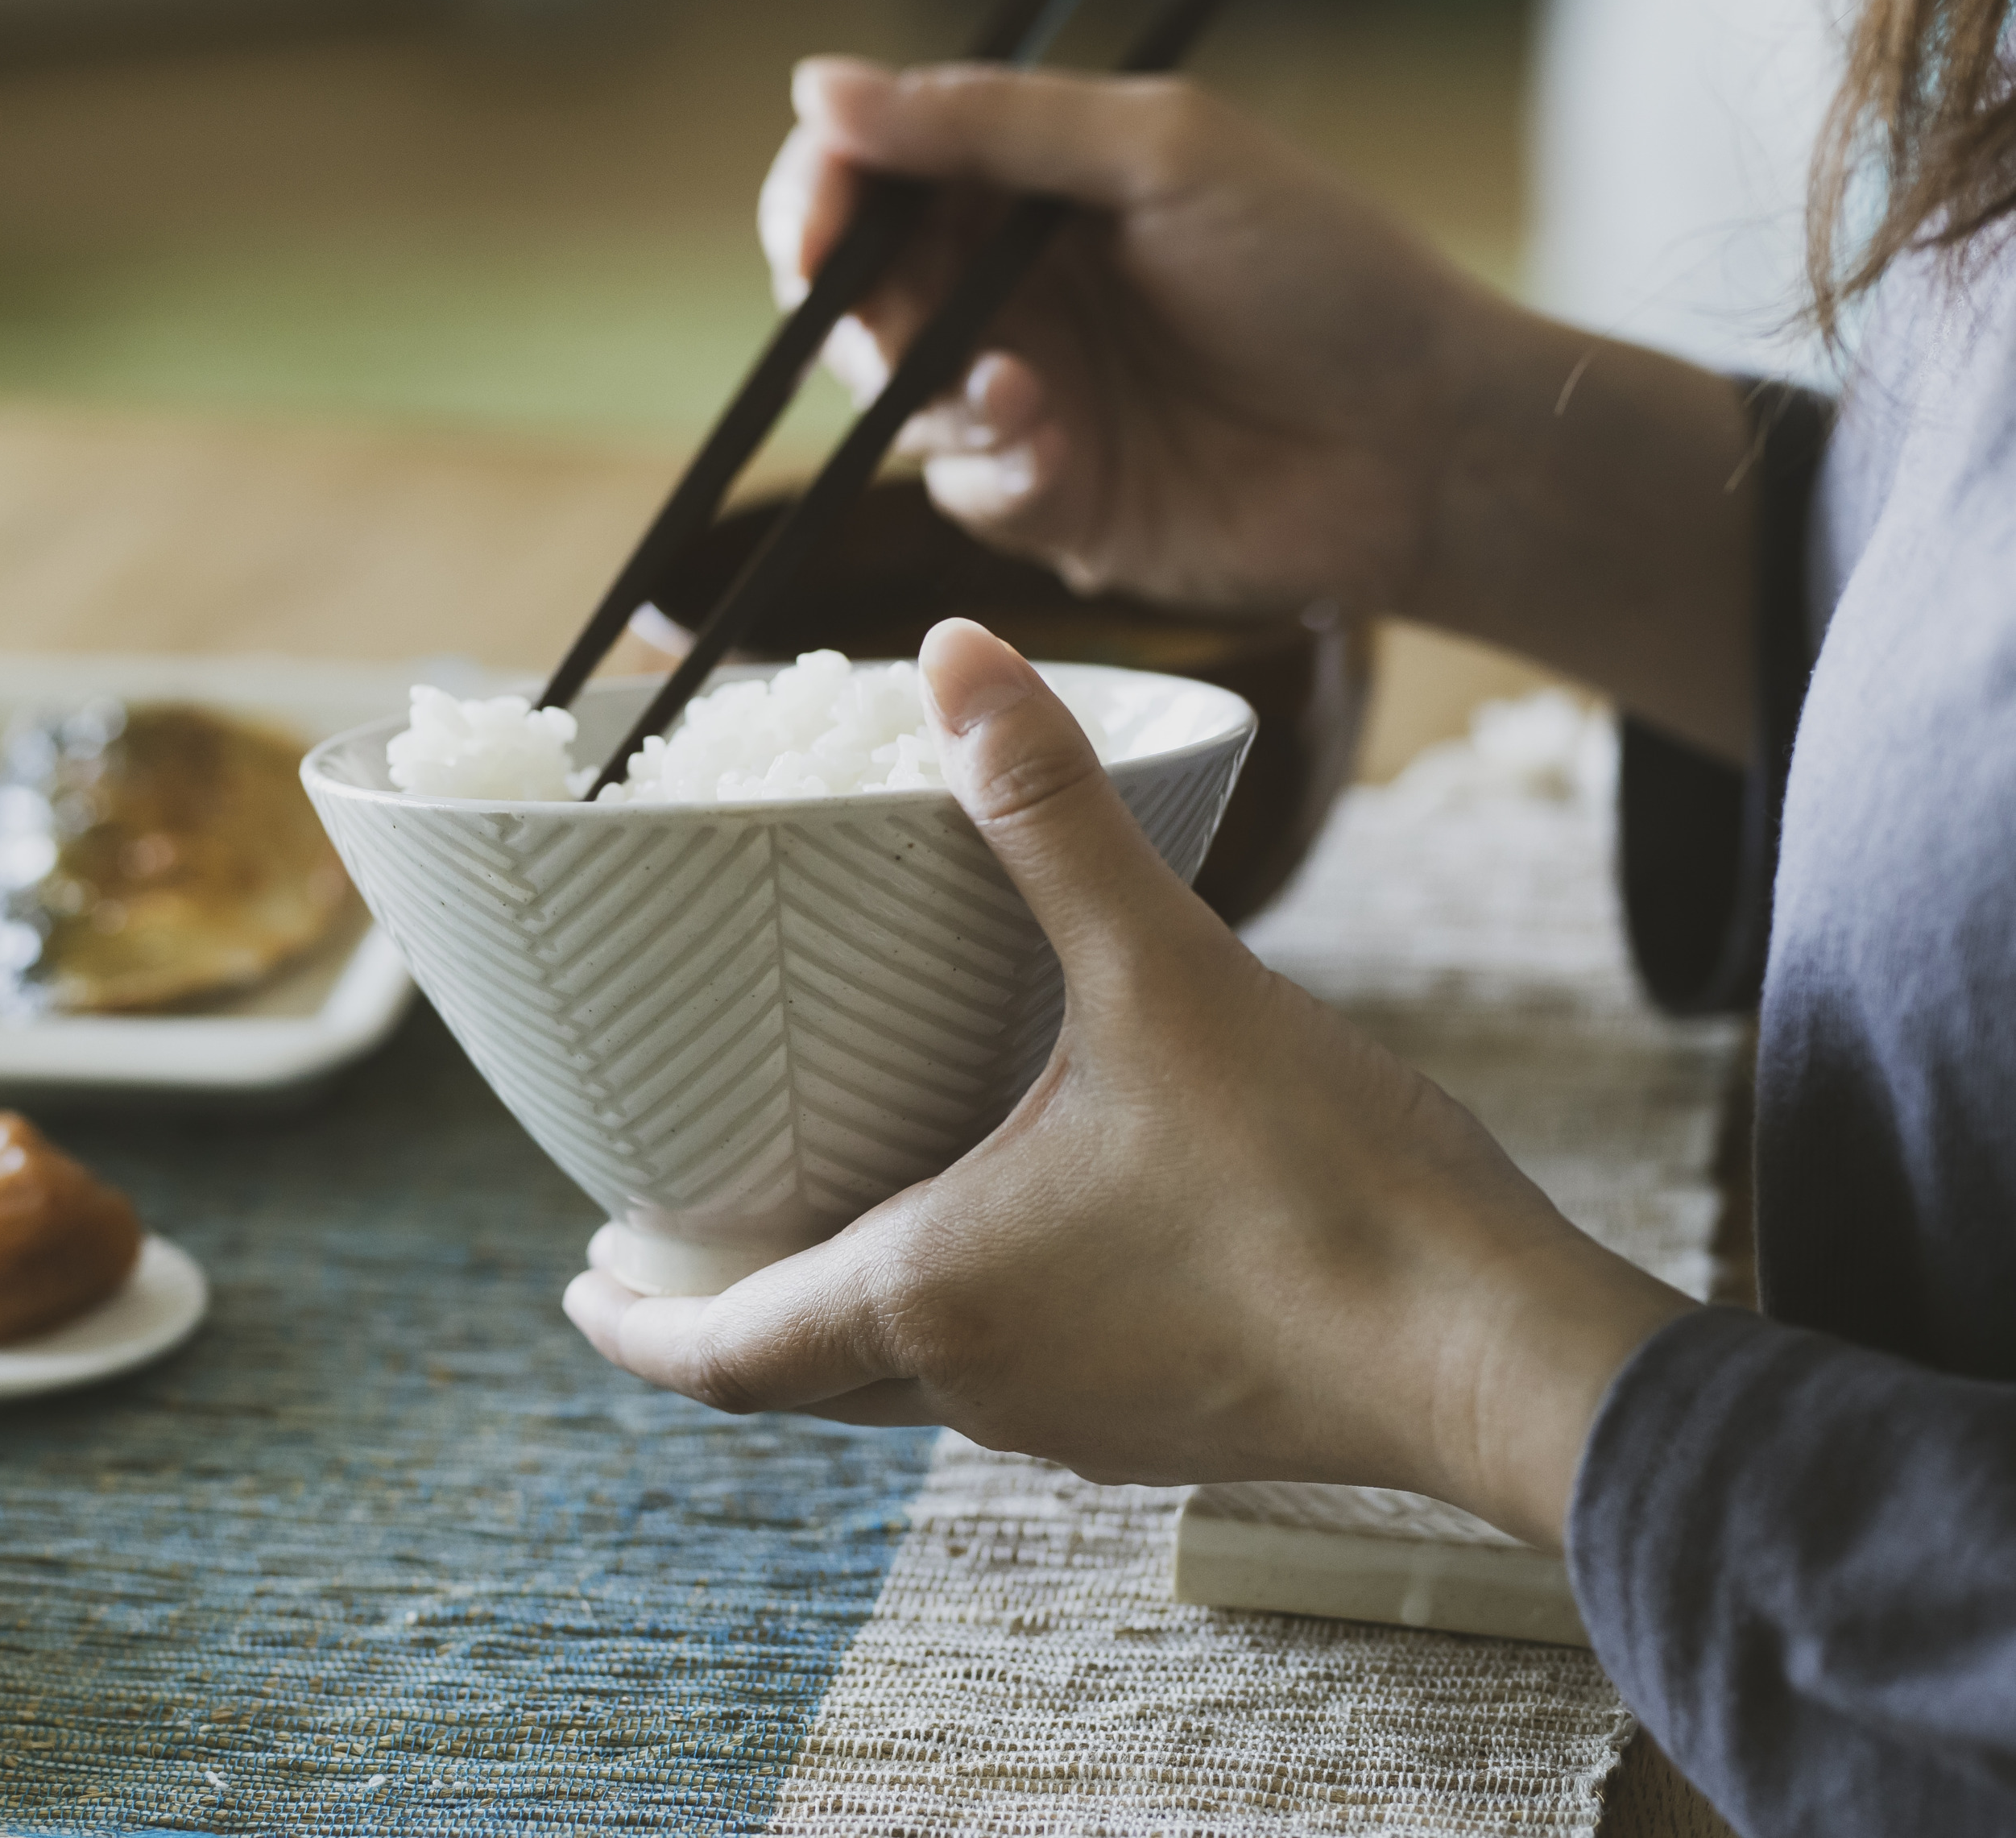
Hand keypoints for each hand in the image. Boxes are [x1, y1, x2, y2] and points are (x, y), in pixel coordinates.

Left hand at [563, 621, 1692, 1547]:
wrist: (1498, 1356)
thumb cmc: (1323, 1191)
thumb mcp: (1167, 976)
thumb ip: (1052, 817)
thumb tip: (957, 657)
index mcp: (931, 1297)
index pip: (719, 1352)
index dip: (632, 1324)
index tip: (579, 1285)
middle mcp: (978, 1385)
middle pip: (793, 1374)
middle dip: (717, 1311)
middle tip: (668, 1242)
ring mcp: (1069, 1420)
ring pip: (899, 1380)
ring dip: (831, 1315)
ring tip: (814, 1221)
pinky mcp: (1154, 1418)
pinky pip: (1002, 1376)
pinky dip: (947, 1318)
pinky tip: (998, 1235)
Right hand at [763, 57, 1494, 618]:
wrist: (1422, 441)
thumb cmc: (1323, 274)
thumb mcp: (1159, 153)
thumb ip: (987, 123)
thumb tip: (817, 87)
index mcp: (1033, 186)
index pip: (872, 177)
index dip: (817, 199)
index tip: (813, 232)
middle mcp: (1015, 288)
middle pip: (857, 295)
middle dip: (864, 315)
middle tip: (913, 333)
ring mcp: (1028, 397)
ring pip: (895, 401)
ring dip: (937, 397)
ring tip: (1029, 397)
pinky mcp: (1050, 499)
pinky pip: (961, 489)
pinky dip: (995, 471)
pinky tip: (1063, 454)